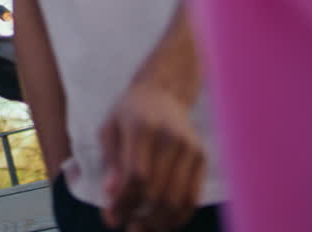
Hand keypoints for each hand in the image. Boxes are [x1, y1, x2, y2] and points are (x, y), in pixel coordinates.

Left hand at [99, 81, 206, 230]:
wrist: (163, 92)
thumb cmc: (128, 113)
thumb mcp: (109, 129)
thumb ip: (110, 161)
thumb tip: (111, 195)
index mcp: (141, 127)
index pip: (137, 175)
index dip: (124, 201)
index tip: (111, 217)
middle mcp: (170, 138)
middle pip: (158, 190)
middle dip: (140, 215)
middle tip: (126, 225)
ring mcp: (190, 148)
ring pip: (178, 199)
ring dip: (159, 222)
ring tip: (142, 227)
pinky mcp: (202, 158)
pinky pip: (193, 197)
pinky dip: (179, 216)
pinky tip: (162, 222)